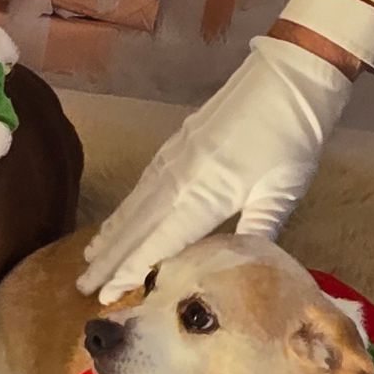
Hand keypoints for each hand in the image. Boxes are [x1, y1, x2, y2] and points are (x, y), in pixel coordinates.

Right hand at [77, 35, 354, 298]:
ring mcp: (175, 157)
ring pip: (134, 203)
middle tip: (81, 287)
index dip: (130, 270)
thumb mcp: (282, 192)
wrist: (287, 79)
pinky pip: (143, 183)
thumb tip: (243, 272)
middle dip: (108, 259)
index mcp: (205, 195)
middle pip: (135, 226)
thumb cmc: (292, 139)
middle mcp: (180, 178)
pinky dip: (125, 206)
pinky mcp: (177, 142)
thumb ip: (257, 232)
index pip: (158, 242)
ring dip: (111, 233)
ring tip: (89, 258)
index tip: (105, 294)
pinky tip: (120, 219)